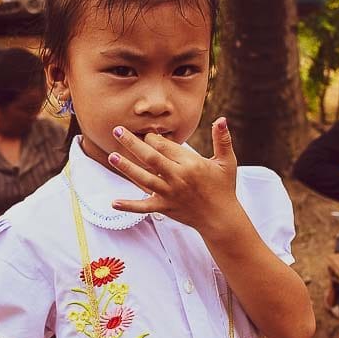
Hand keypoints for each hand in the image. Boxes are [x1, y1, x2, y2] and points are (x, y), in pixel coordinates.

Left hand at [108, 117, 238, 232]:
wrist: (220, 218)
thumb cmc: (224, 188)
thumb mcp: (227, 162)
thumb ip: (222, 140)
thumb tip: (221, 119)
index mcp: (191, 164)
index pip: (165, 146)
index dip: (153, 138)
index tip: (147, 134)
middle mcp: (177, 177)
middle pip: (150, 157)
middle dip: (132, 143)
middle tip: (117, 131)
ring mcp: (169, 194)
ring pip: (143, 178)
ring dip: (126, 167)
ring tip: (112, 156)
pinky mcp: (164, 207)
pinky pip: (144, 207)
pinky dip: (129, 206)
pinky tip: (114, 203)